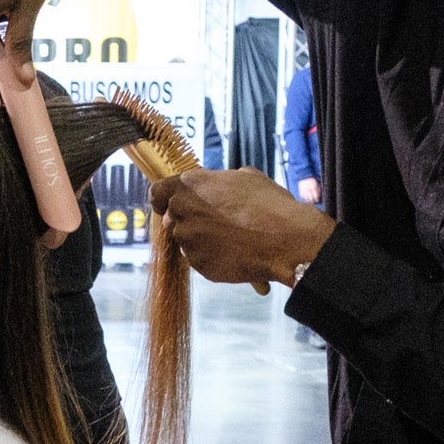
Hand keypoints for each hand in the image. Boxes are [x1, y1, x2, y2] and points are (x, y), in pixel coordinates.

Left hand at [151, 168, 334, 292]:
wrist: (286, 239)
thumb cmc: (269, 204)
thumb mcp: (245, 178)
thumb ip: (219, 183)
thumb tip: (216, 187)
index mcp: (190, 185)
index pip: (157, 193)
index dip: (163, 200)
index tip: (169, 206)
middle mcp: (182, 212)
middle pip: (173, 219)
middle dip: (189, 221)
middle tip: (215, 224)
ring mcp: (188, 241)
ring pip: (187, 241)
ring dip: (202, 241)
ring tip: (232, 239)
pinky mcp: (198, 265)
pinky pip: (200, 261)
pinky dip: (213, 258)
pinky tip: (235, 253)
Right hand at [295, 177, 321, 204]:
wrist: (304, 176)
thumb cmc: (311, 180)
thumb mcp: (316, 183)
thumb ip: (318, 188)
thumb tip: (319, 194)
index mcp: (313, 187)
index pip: (316, 196)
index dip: (317, 199)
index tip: (317, 200)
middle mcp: (308, 189)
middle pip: (311, 198)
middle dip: (313, 201)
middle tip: (314, 201)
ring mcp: (304, 190)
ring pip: (306, 198)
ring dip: (308, 200)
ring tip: (310, 201)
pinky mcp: (300, 190)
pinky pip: (302, 196)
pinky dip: (304, 198)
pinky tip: (306, 199)